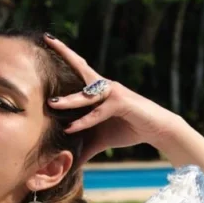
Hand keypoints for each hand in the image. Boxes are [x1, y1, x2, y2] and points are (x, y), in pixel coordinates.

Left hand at [43, 34, 180, 163]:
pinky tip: (71, 128)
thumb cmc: (128, 129)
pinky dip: (86, 121)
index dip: (65, 55)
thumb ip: (84, 147)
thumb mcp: (101, 139)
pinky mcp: (122, 103)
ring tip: (51, 105)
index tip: (48, 39)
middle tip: (47, 39)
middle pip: (81, 67)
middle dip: (65, 53)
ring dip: (69, 101)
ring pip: (86, 95)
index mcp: (98, 90)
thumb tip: (69, 163)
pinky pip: (99, 112)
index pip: (78, 69)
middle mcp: (104, 86)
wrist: (156, 130)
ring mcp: (113, 93)